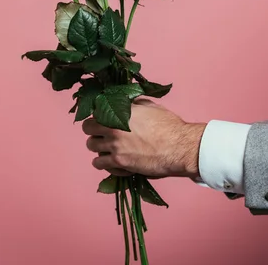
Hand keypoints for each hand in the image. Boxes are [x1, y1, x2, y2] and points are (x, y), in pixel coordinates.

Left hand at [82, 98, 205, 178]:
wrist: (179, 147)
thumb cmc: (169, 126)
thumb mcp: (150, 107)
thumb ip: (134, 105)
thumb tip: (127, 104)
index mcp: (120, 111)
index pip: (95, 111)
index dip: (98, 116)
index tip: (102, 120)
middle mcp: (113, 127)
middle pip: (88, 129)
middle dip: (94, 131)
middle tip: (102, 135)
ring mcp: (114, 145)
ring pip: (91, 147)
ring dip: (98, 147)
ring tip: (107, 149)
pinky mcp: (119, 162)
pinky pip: (100, 164)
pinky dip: (106, 164)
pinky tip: (114, 162)